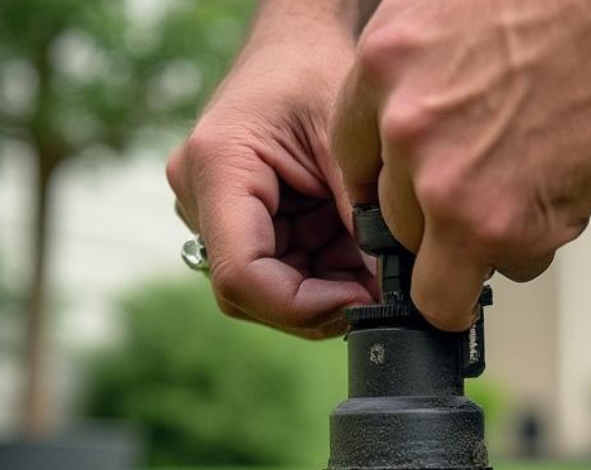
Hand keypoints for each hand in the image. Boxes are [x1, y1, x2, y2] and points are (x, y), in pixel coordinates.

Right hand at [167, 16, 374, 338]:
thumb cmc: (316, 71)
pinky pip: (274, 270)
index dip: (304, 308)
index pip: (242, 277)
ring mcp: (207, 211)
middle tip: (380, 290)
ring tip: (367, 253)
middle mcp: (197, 195)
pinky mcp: (230, 220)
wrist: (293, 40)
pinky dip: (319, 270)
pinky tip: (348, 242)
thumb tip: (393, 295)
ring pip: (265, 290)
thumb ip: (366, 223)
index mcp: (218, 168)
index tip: (363, 301)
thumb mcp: (349, 147)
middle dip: (320, 301)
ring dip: (323, 286)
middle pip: (252, 293)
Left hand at [332, 0, 590, 330]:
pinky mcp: (491, 227)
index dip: (390, 180)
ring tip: (535, 192)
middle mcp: (402, 125)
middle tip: (494, 188)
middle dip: (439, 215)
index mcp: (385, 62)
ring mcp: (442, 183)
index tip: (413, 193)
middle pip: (392, 214)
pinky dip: (523, 257)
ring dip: (479, 243)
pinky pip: (482, 281)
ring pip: (432, 260)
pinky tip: (559, 203)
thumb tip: (411, 123)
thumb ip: (422, 69)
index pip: (352, 155)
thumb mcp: (459, 8)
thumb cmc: (580, 5)